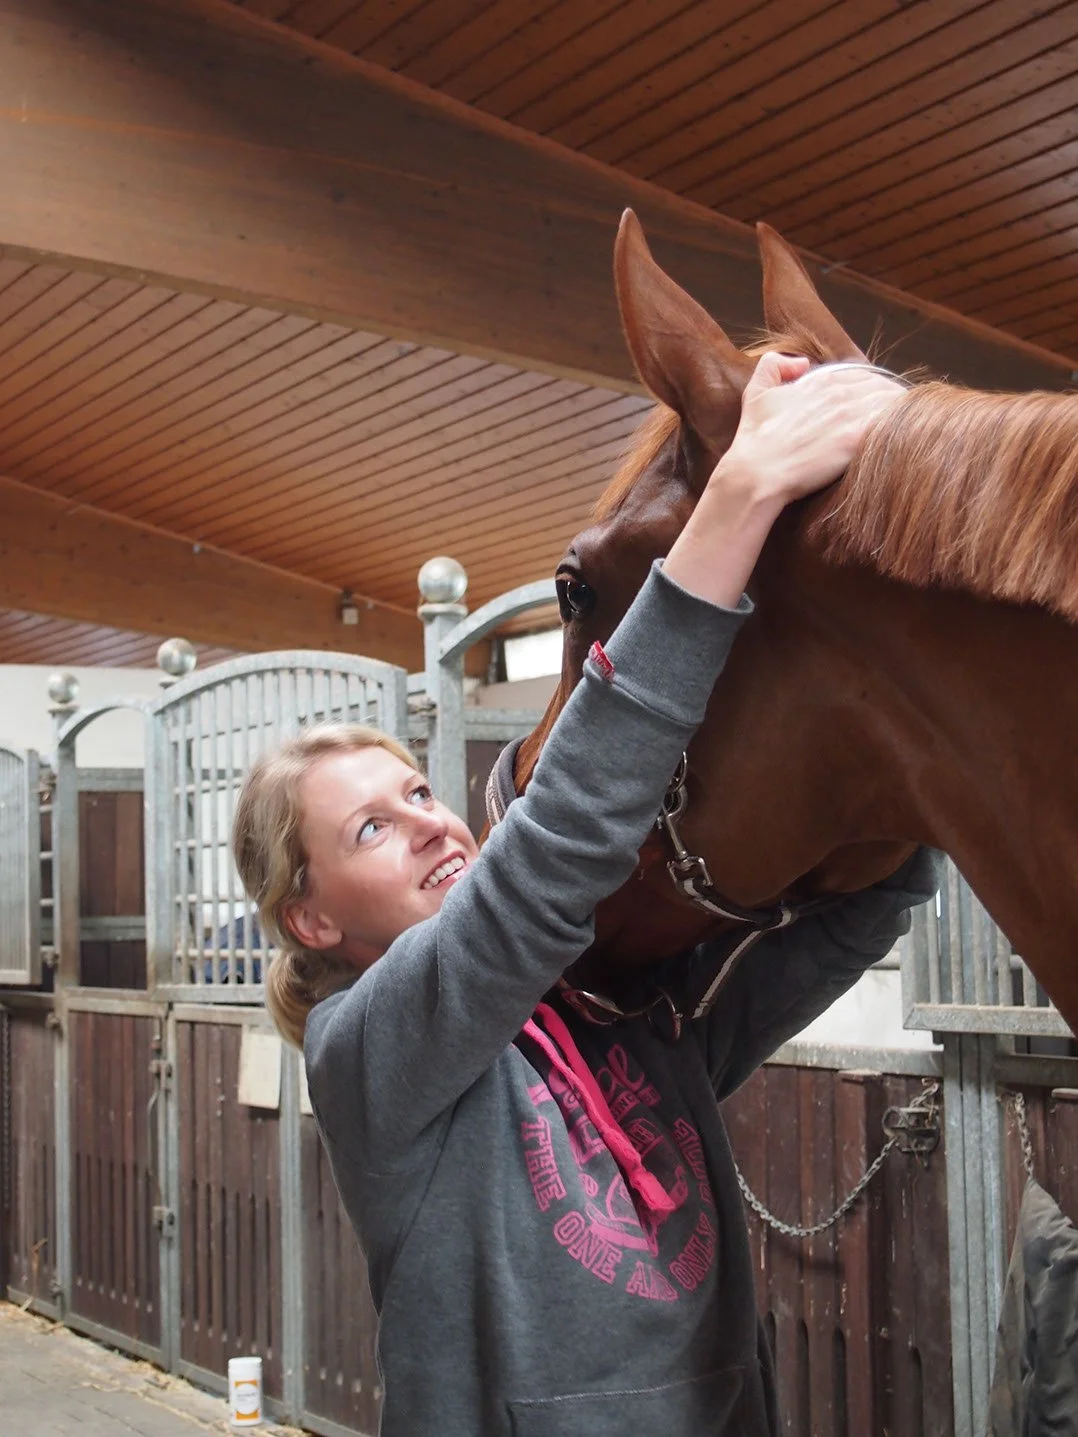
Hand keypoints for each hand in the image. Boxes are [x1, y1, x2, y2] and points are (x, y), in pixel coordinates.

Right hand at [716, 352, 904, 511]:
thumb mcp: (756, 391)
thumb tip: (802, 363)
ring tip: (910, 423)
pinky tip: (905, 436)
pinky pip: (890, 425)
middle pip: (882, 388)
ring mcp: (850, 417)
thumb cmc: (755, 438)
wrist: (757, 472)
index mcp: (822, 380)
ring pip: (891, 403)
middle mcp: (840, 394)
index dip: (875, 386)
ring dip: (902, 411)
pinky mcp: (855, 442)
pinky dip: (900, 426)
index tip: (880, 398)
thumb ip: (775, 365)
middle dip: (891, 397)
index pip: (864, 375)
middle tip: (901, 412)